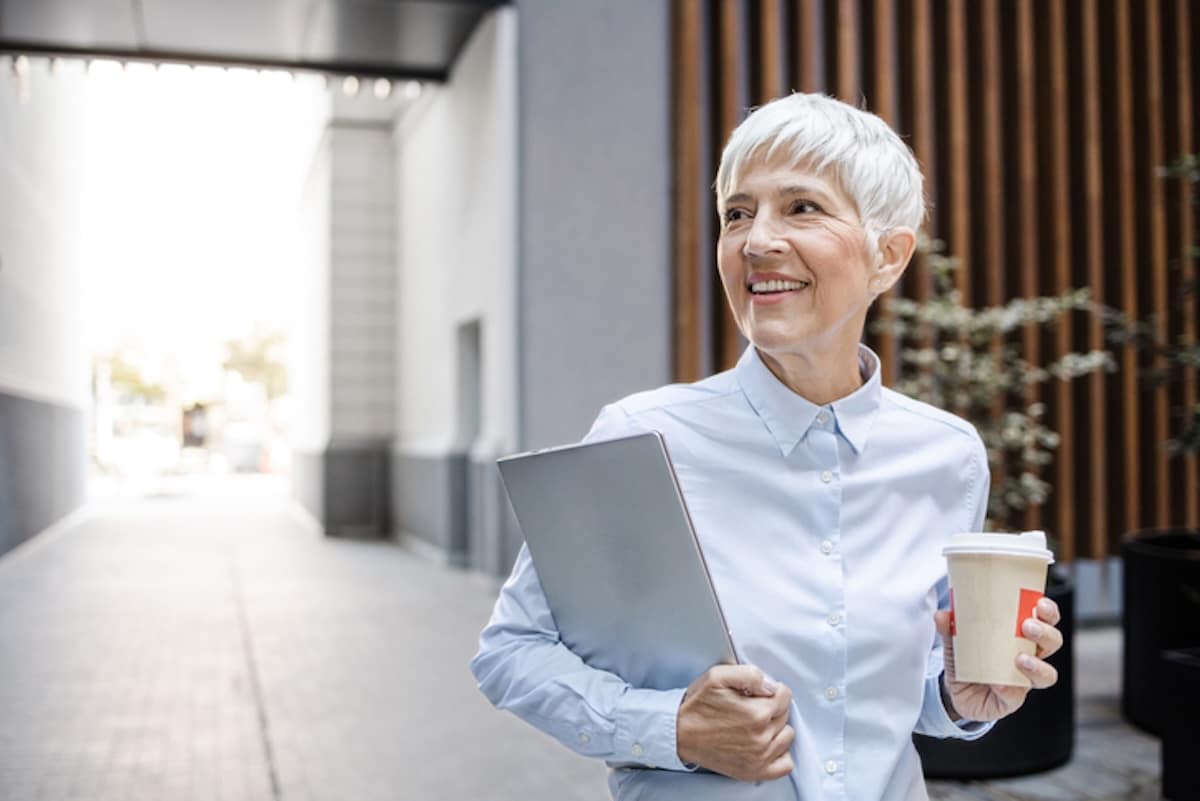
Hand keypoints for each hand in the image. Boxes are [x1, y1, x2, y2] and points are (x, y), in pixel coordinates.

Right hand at [675, 664, 793, 781]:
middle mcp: (761, 737)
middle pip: (785, 715)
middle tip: (751, 706)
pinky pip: (785, 765)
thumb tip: (770, 684)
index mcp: (756, 713)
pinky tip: (765, 744)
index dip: (771, 690)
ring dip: (776, 728)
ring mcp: (759, 757)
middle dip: (772, 707)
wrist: (679, 733)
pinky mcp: (754, 771)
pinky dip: (779, 753)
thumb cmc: (697, 706)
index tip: (758, 692)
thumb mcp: (717, 676)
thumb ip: (749, 674)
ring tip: (756, 724)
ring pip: (787, 737)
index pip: (785, 696)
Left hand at [933, 596, 1062, 721]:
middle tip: (1027, 626)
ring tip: (1020, 658)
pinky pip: (1017, 696)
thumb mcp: (956, 641)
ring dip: (1037, 665)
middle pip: (1053, 643)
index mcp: (1021, 636)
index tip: (1040, 604)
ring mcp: (1024, 680)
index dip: (1049, 612)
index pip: (1046, 620)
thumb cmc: (966, 661)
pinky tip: (1000, 683)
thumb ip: (949, 628)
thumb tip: (942, 614)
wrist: (955, 693)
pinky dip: (1009, 689)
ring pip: (1047, 674)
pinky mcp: (1012, 700)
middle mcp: (1030, 657)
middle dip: (1045, 633)